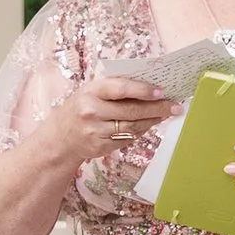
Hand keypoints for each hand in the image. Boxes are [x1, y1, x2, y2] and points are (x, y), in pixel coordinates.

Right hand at [58, 74, 178, 163]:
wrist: (60, 137)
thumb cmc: (81, 108)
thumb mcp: (92, 91)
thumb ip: (115, 88)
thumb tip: (150, 87)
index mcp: (91, 91)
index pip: (121, 89)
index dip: (143, 90)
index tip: (161, 92)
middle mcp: (92, 111)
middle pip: (132, 111)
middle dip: (157, 108)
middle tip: (175, 106)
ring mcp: (95, 132)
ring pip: (133, 127)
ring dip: (152, 121)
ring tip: (164, 115)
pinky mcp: (100, 147)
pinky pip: (127, 140)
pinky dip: (139, 132)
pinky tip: (146, 126)